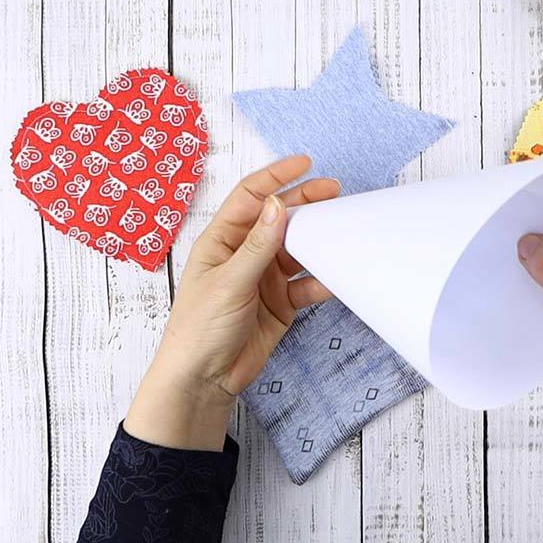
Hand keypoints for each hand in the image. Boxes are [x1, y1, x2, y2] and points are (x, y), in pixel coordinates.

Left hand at [125, 155, 339, 450]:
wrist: (203, 379)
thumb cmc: (200, 327)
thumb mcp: (230, 281)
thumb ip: (258, 244)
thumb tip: (279, 205)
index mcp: (223, 240)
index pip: (251, 197)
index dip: (277, 177)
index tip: (306, 163)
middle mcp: (245, 254)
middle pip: (280, 219)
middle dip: (307, 203)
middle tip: (336, 192)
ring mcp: (264, 278)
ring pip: (297, 250)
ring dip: (318, 240)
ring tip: (343, 229)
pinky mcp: (280, 303)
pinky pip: (306, 284)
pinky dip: (322, 279)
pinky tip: (336, 276)